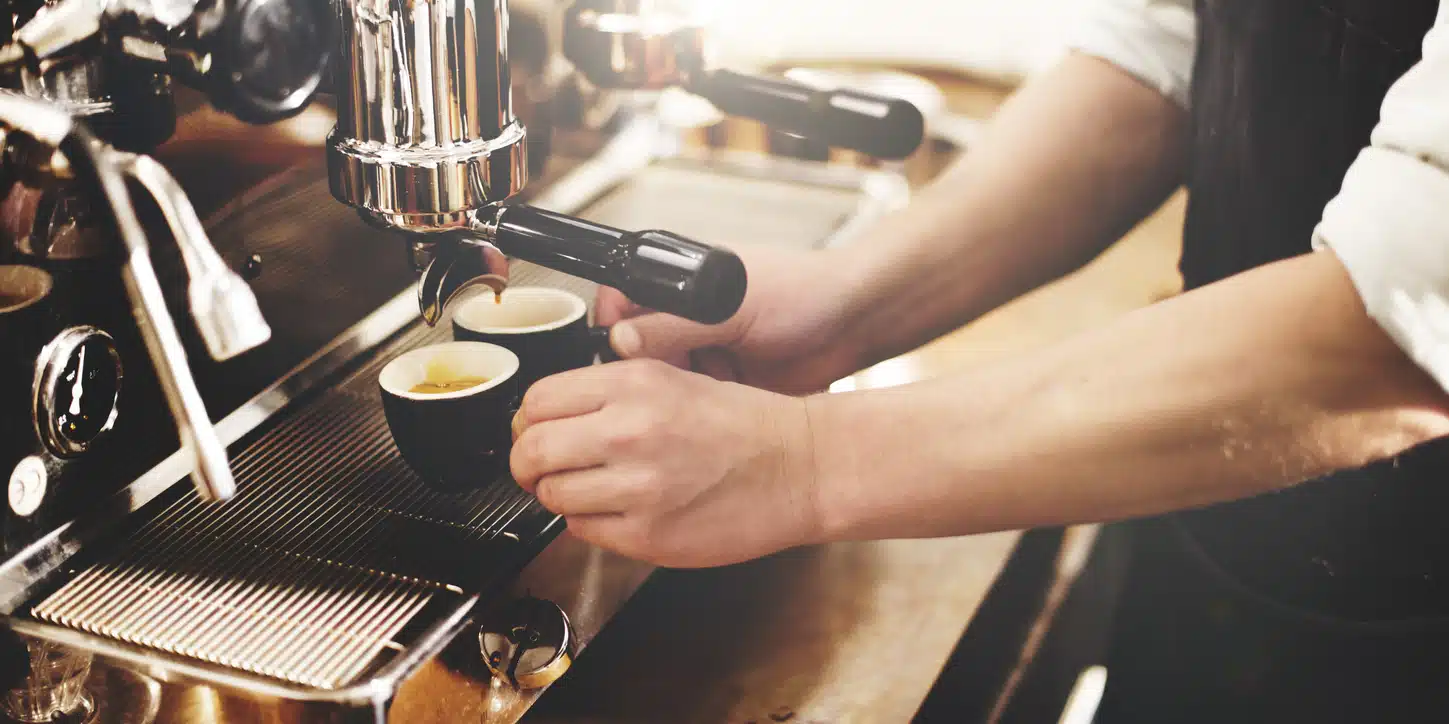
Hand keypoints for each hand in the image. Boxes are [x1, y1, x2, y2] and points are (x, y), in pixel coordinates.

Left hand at [509, 359, 822, 567]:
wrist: (801, 467)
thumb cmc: (745, 425)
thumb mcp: (674, 378)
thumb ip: (610, 392)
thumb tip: (548, 416)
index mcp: (634, 384)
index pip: (536, 401)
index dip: (528, 422)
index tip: (535, 431)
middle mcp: (630, 431)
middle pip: (532, 451)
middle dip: (528, 464)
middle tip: (541, 469)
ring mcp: (638, 487)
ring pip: (553, 496)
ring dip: (560, 496)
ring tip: (591, 490)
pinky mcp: (649, 534)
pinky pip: (584, 531)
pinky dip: (590, 524)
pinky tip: (620, 511)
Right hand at [597, 244, 864, 394]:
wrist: (853, 324)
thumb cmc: (802, 292)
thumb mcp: (731, 307)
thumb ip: (675, 325)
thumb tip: (621, 342)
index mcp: (681, 281)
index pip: (621, 301)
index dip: (613, 329)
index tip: (620, 356)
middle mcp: (687, 316)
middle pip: (636, 350)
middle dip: (649, 371)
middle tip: (670, 381)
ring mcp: (705, 351)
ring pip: (663, 382)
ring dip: (678, 392)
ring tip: (707, 389)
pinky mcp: (723, 385)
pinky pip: (693, 403)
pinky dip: (701, 409)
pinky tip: (723, 404)